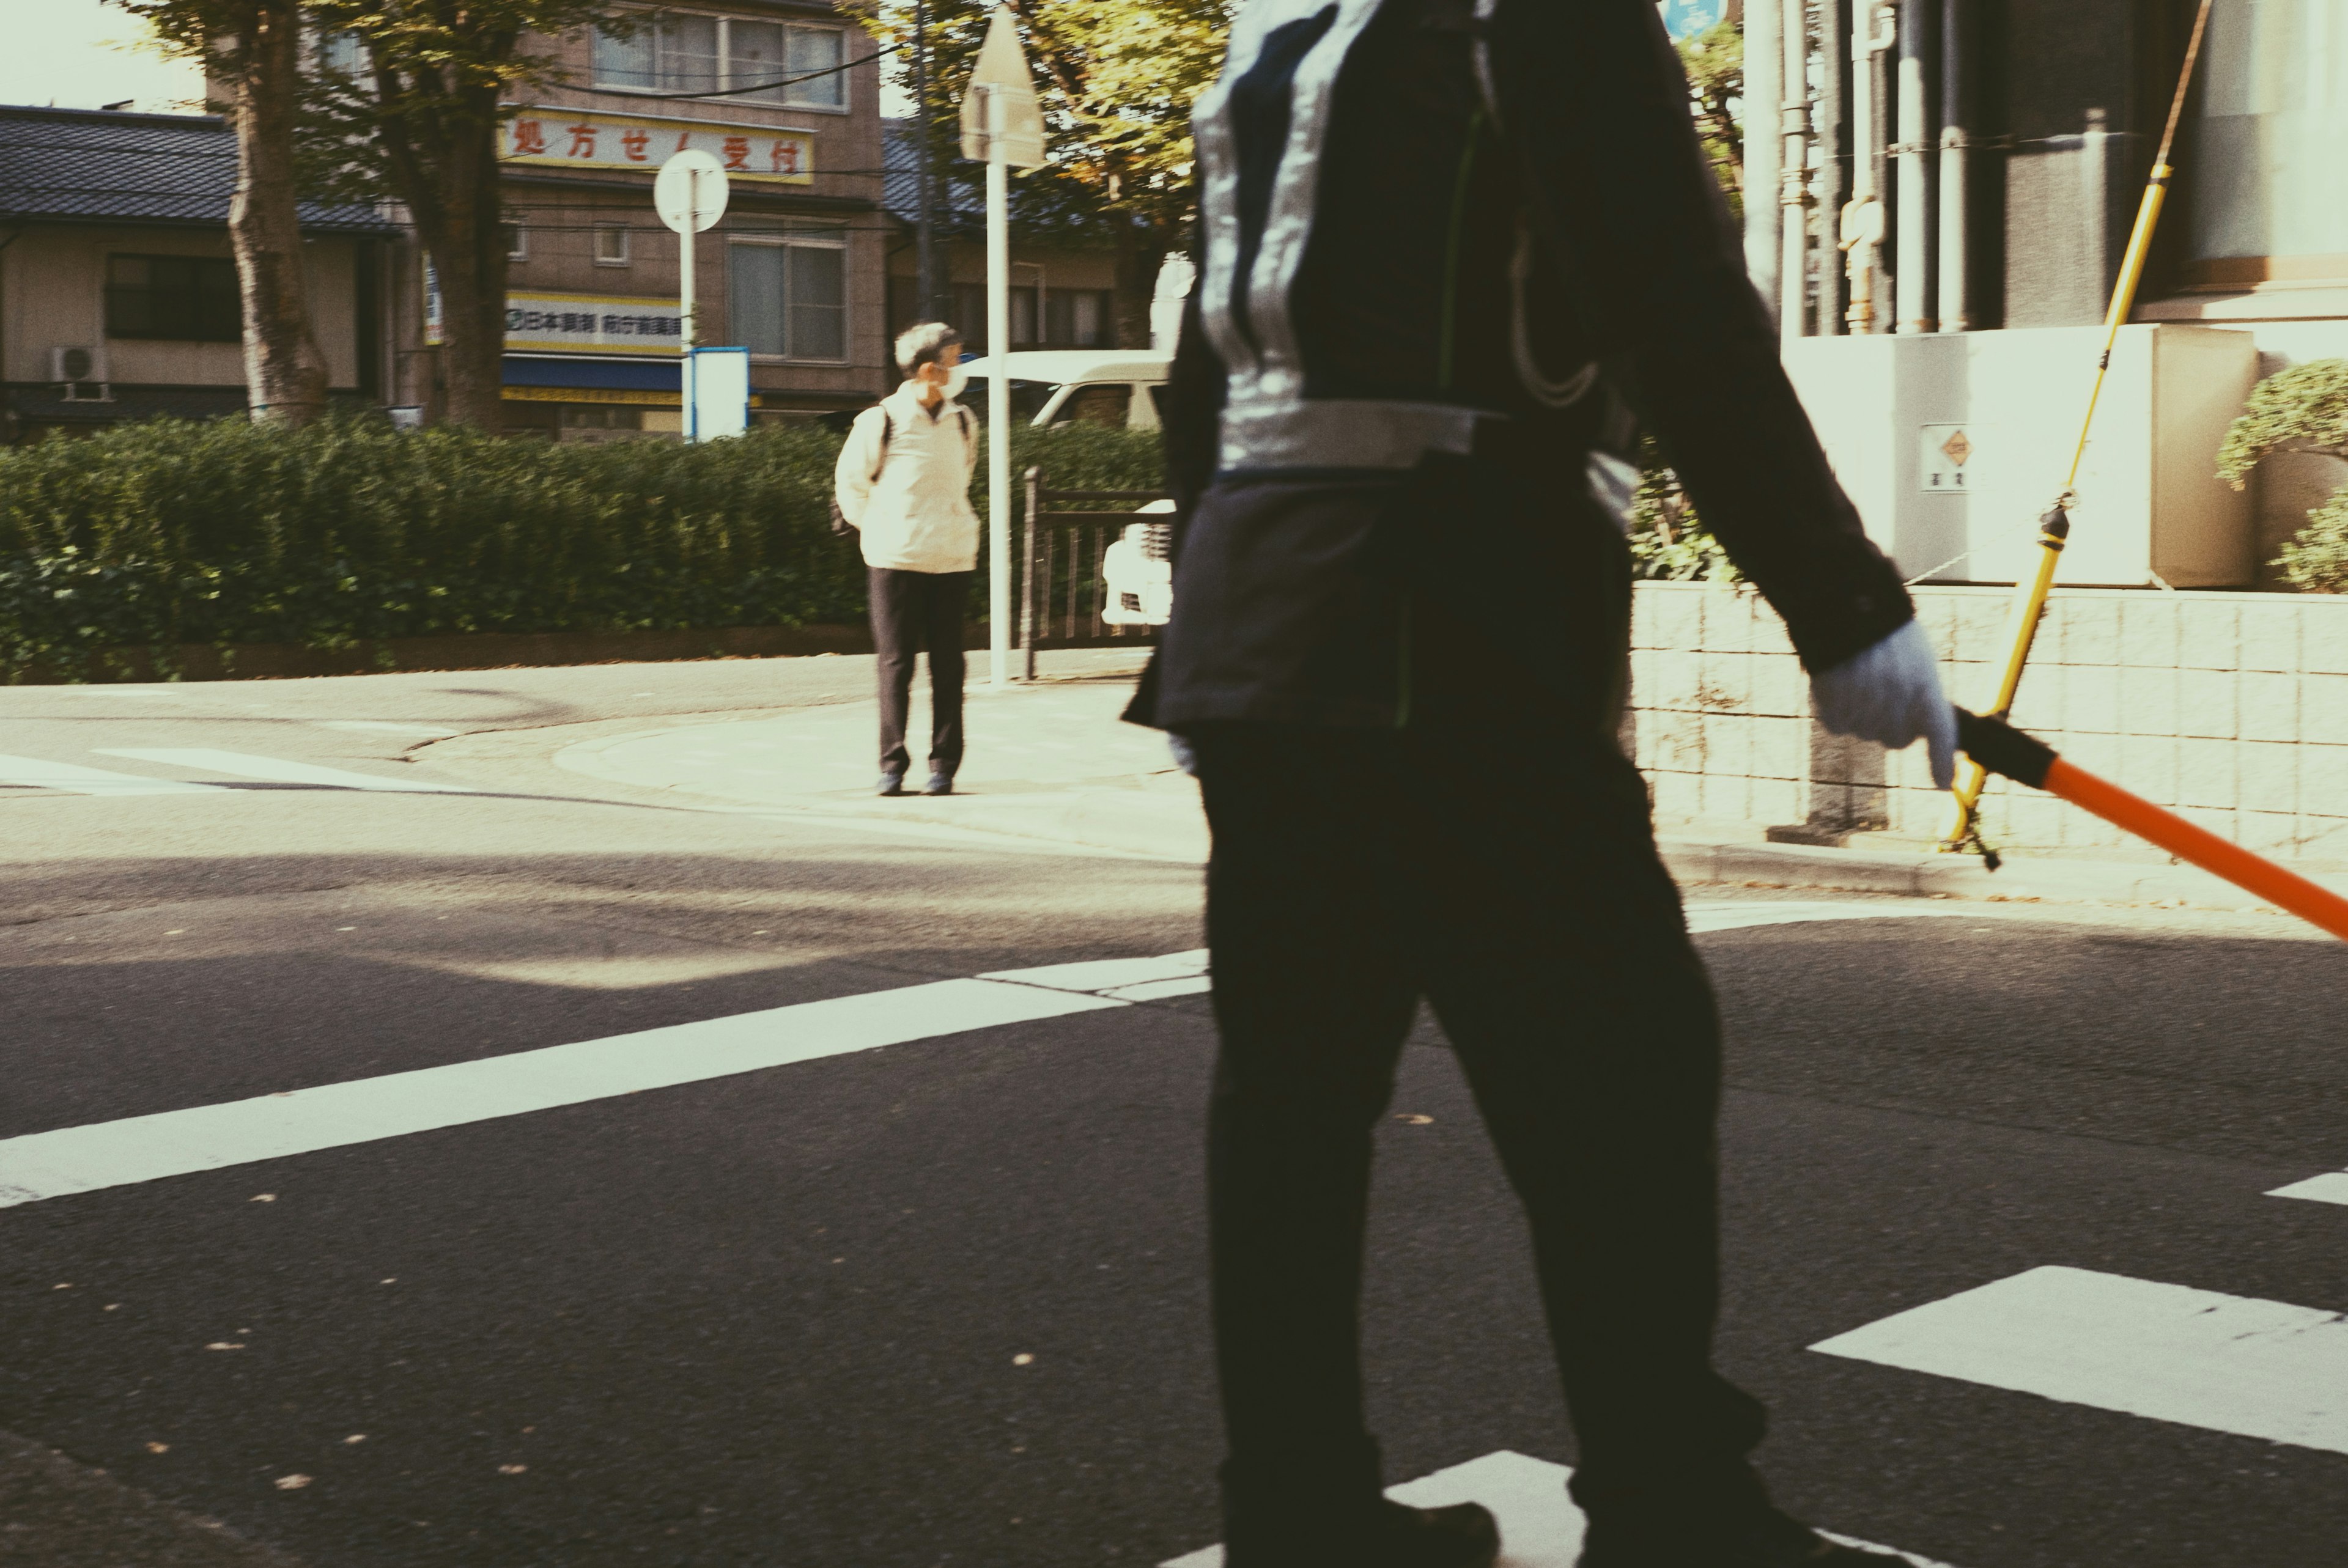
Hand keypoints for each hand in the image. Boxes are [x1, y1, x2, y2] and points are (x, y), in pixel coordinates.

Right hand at [1809, 620, 1957, 789]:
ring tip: (1860, 681)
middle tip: (1886, 700)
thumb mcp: (1917, 659)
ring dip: (1862, 716)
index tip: (1941, 784)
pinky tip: (1838, 687)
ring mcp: (1864, 702)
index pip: (1940, 734)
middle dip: (1893, 728)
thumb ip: (1922, 695)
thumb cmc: (1887, 633)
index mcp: (1925, 684)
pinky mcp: (1832, 701)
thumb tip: (1920, 730)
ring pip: (1865, 733)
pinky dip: (1837, 713)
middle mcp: (1897, 698)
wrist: (1847, 604)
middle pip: (1896, 740)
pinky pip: (1837, 726)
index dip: (1940, 763)